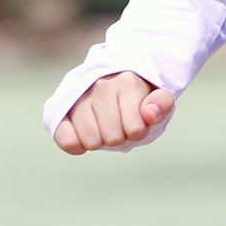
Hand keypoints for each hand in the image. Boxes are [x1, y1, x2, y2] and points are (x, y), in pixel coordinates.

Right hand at [54, 71, 175, 154]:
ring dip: (100, 140)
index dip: (138, 132)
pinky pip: (65, 137)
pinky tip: (83, 139)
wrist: (112, 80)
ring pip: (91, 141)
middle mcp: (101, 86)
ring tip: (103, 126)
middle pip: (113, 138)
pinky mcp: (62, 108)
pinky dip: (75, 145)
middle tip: (119, 124)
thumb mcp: (157, 97)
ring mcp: (79, 97)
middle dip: (120, 137)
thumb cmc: (137, 96)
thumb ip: (162, 103)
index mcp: (127, 83)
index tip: (137, 122)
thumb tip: (149, 115)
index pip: (135, 129)